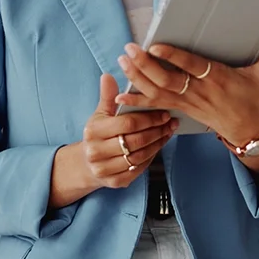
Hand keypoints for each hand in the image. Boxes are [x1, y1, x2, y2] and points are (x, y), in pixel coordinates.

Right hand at [81, 73, 176, 188]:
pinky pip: (139, 169)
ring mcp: (105, 169)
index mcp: (93, 132)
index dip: (148, 118)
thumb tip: (107, 76)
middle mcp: (96, 152)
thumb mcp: (100, 114)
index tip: (163, 112)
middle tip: (170, 122)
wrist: (87, 163)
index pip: (127, 124)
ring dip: (158, 143)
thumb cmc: (98, 134)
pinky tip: (159, 145)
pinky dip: (152, 157)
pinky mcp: (116, 182)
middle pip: (136, 141)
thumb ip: (107, 96)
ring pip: (140, 156)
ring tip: (168, 132)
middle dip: (157, 130)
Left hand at [114, 33, 258, 146]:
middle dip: (146, 65)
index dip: (174, 57)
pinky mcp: (182, 109)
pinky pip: (156, 106)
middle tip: (129, 49)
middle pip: (168, 79)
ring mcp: (188, 102)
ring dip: (138, 78)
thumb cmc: (253, 99)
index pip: (192, 66)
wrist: (248, 130)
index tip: (156, 46)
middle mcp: (199, 91)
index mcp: (217, 79)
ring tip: (122, 61)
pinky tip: (120, 98)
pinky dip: (138, 102)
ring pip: (158, 91)